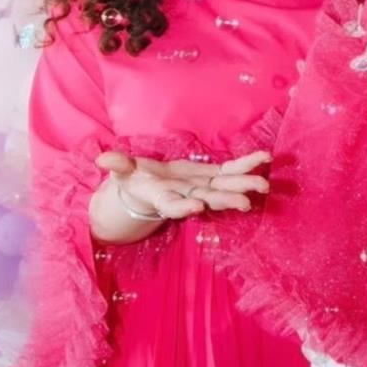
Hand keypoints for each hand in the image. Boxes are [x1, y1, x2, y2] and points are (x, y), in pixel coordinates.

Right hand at [95, 149, 271, 220]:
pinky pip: (232, 170)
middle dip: (226, 201)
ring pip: (226, 188)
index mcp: (164, 199)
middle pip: (208, 200)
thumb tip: (102, 159)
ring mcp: (204, 188)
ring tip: (265, 185)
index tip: (196, 207)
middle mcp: (188, 197)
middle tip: (246, 203)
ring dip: (245, 186)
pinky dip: (247, 164)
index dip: (183, 207)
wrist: (150, 188)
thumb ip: (117, 166)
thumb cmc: (134, 181)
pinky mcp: (213, 177)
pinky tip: (265, 158)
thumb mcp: (123, 174)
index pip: (173, 206)